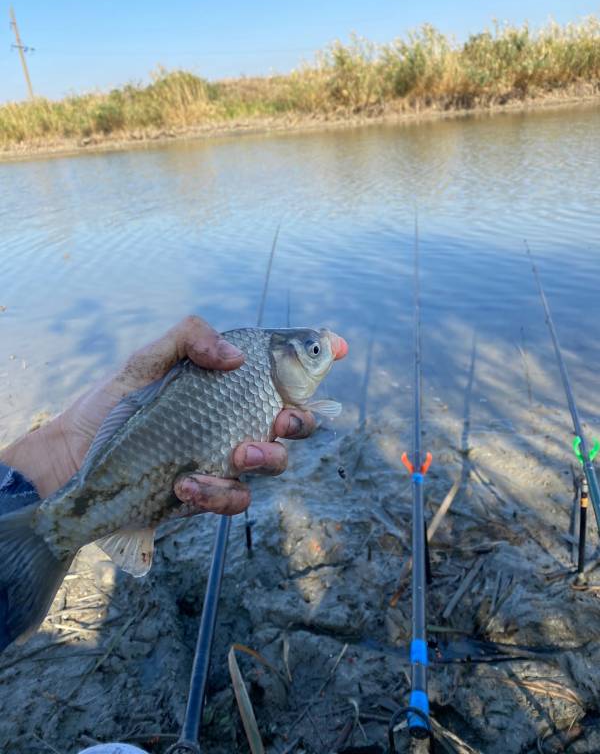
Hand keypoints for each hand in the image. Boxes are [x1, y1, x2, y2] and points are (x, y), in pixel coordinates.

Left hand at [2, 316, 315, 513]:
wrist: (74, 461)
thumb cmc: (110, 405)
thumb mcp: (146, 359)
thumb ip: (190, 337)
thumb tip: (238, 358)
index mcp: (226, 384)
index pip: (281, 369)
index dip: (316, 358)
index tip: (337, 348)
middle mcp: (234, 420)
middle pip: (295, 420)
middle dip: (302, 420)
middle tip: (283, 421)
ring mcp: (224, 459)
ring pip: (276, 462)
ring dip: (268, 458)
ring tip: (238, 454)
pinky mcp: (208, 494)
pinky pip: (235, 498)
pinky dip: (218, 492)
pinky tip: (186, 483)